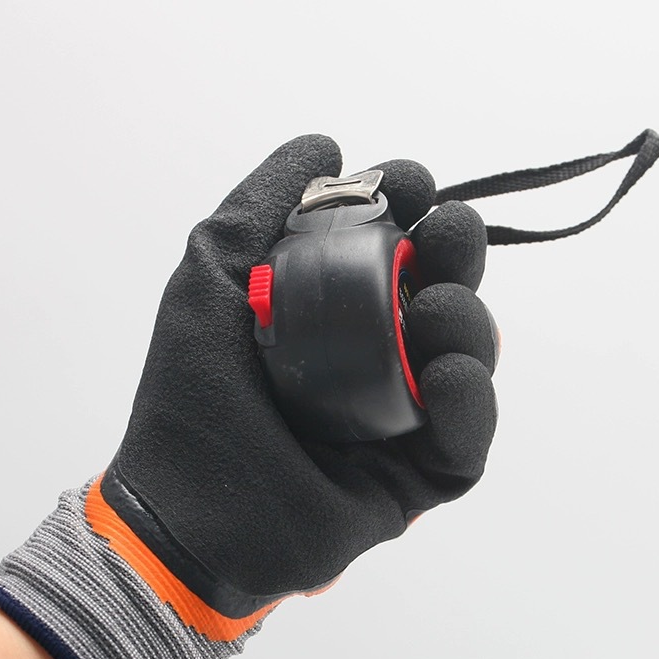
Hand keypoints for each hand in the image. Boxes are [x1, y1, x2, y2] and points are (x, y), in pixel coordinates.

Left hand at [106, 134, 498, 616]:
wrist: (188, 512)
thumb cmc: (193, 394)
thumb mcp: (211, 280)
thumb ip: (259, 207)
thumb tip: (326, 146)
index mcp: (334, 313)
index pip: (394, 250)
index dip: (410, 208)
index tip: (407, 185)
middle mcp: (376, 357)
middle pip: (445, 292)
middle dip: (457, 254)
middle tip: (445, 235)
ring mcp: (401, 418)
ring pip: (468, 357)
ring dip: (467, 322)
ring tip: (437, 313)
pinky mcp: (417, 476)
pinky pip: (468, 437)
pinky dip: (471, 402)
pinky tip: (447, 376)